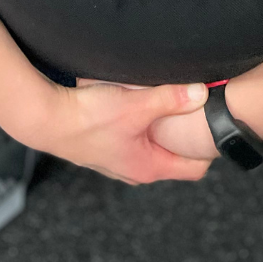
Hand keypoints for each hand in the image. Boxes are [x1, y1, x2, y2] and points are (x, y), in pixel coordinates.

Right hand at [39, 80, 212, 184]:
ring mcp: (120, 159)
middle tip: (197, 107)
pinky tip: (139, 102)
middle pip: (175, 155)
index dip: (209, 147)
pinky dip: (143, 123)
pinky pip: (136, 137)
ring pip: (154, 144)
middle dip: (187, 134)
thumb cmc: (87, 119)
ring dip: (163, 126)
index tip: (216, 123)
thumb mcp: (135, 106)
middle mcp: (136, 169)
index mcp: (149, 167)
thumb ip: (170, 98)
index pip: (195, 168)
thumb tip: (202, 92)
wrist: (46, 120)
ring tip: (169, 102)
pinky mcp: (107, 146)